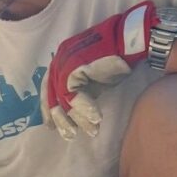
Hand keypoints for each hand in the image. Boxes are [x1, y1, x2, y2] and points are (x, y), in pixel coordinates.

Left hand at [43, 1, 159, 137]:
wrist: (128, 41)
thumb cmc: (115, 60)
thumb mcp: (93, 79)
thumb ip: (82, 92)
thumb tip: (75, 114)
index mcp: (60, 61)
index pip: (48, 89)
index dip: (48, 109)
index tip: (52, 126)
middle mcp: (59, 60)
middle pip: (51, 95)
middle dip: (60, 118)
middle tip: (69, 134)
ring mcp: (65, 62)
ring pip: (63, 98)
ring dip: (77, 118)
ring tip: (90, 130)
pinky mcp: (75, 66)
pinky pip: (73, 94)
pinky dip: (85, 108)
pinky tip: (96, 117)